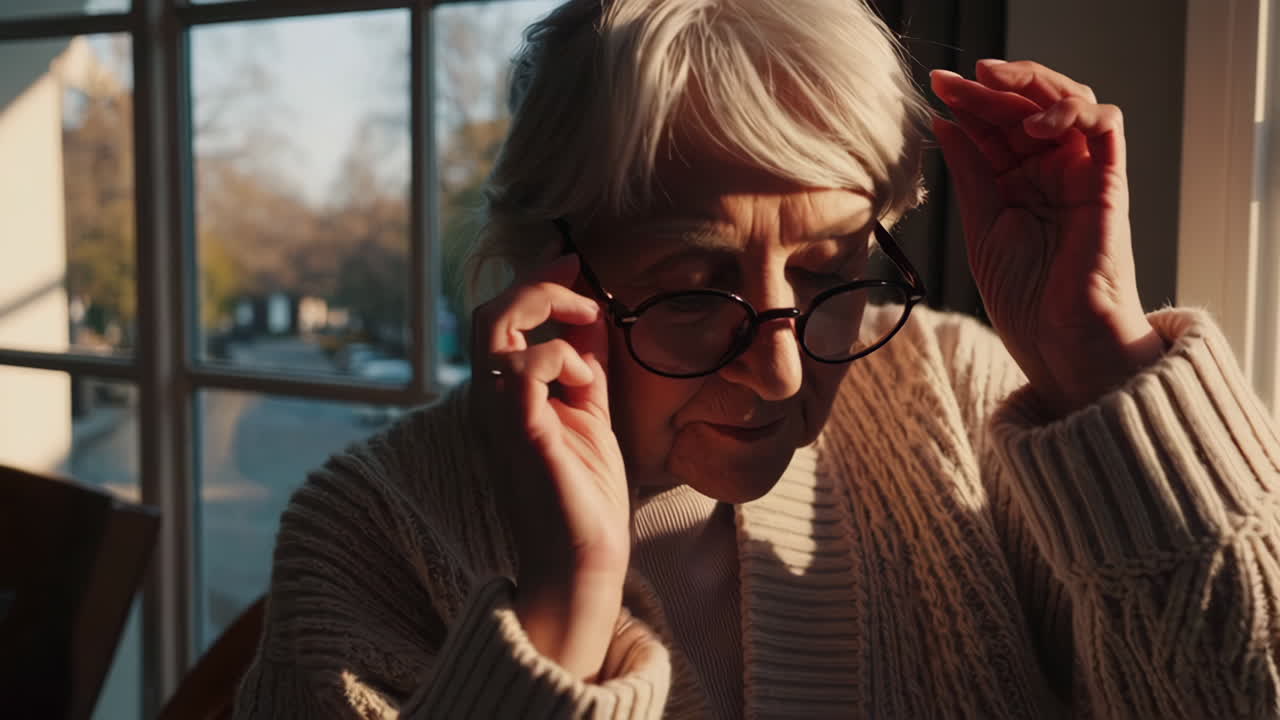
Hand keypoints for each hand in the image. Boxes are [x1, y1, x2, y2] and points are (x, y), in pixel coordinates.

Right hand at [469, 253, 629, 678]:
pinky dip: (558, 359)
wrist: (583, 561)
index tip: (573, 261)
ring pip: (493, 327)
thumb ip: (586, 366)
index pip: (500, 320)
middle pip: (485, 312)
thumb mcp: (591, 413)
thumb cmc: (584, 496)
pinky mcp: (520, 432)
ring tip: (589, 358)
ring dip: (548, 321)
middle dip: (536, 285)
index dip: (535, 281)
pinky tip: (585, 386)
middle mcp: (490, 401)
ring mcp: (499, 415)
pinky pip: (522, 368)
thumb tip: (591, 316)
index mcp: (505, 396)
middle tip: (580, 282)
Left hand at [931, 60, 1165, 415]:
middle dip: (994, 86)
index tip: (936, 88)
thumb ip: (970, 174)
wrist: (1061, 349)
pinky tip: (1036, 125)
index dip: (970, 102)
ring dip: (1033, 88)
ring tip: (994, 92)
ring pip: (1072, 101)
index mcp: (1019, 182)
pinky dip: (1075, 112)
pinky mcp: (1109, 186)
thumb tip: (944, 122)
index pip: (997, 124)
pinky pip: (1107, 127)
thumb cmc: (1027, 300)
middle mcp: (1052, 171)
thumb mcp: (982, 228)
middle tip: (958, 79)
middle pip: (1032, 103)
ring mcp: (1082, 175)